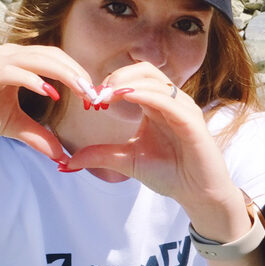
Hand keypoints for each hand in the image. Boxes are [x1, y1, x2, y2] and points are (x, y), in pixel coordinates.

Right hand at [0, 42, 85, 162]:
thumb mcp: (11, 126)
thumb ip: (37, 136)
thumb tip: (63, 156)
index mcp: (16, 61)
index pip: (56, 59)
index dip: (78, 74)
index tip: (96, 96)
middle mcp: (6, 54)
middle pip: (53, 55)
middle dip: (78, 73)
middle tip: (96, 94)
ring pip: (38, 58)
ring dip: (64, 74)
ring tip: (83, 92)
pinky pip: (13, 71)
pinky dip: (33, 80)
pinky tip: (49, 94)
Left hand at [59, 62, 246, 230]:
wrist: (197, 194)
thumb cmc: (170, 174)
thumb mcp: (127, 161)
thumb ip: (101, 155)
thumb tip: (67, 162)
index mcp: (158, 106)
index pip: (136, 78)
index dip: (112, 82)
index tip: (91, 98)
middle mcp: (173, 102)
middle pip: (147, 70)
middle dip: (119, 76)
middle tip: (98, 93)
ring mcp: (185, 110)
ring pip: (156, 81)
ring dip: (128, 83)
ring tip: (106, 94)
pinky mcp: (193, 122)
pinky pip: (168, 100)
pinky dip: (146, 94)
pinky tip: (124, 97)